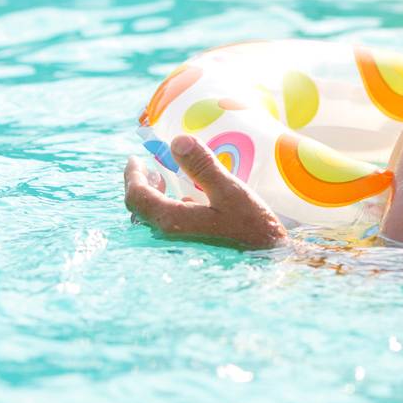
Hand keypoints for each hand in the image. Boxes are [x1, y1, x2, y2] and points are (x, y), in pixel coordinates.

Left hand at [124, 136, 286, 248]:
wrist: (270, 261)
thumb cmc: (253, 228)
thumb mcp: (231, 191)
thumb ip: (203, 166)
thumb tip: (177, 141)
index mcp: (171, 220)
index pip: (137, 195)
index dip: (132, 175)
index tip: (135, 158)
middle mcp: (168, 235)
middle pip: (139, 208)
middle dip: (140, 185)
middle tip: (148, 168)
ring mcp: (178, 244)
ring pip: (152, 218)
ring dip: (153, 197)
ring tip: (163, 181)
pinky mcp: (190, 248)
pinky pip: (167, 225)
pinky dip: (167, 207)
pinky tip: (185, 201)